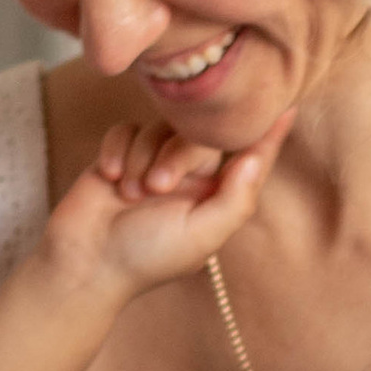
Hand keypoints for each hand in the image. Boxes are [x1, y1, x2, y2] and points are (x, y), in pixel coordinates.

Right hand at [38, 114, 291, 303]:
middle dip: (176, 156)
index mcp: (214, 196)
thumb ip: (235, 198)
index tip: (288, 107)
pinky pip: (127, 129)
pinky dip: (117, 150)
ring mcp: (152, 162)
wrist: (82, 262)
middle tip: (156, 189)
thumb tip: (258, 156)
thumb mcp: (201, 236)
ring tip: (129, 195)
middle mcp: (188, 176)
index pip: (247, 158)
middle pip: (198, 135)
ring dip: (142, 158)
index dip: (267, 135)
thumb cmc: (145, 258)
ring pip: (159, 128)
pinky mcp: (120, 154)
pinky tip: (108, 177)